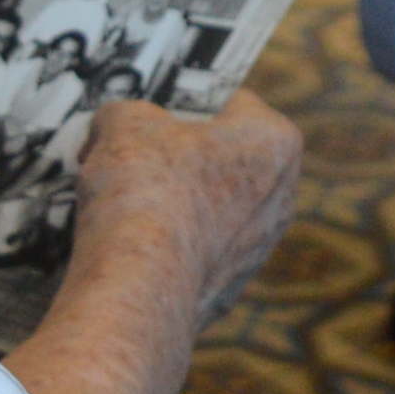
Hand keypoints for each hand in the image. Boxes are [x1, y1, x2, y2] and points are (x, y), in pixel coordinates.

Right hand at [75, 92, 302, 324]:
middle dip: (175, 155)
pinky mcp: (228, 291)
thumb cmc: (147, 191)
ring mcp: (257, 250)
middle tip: (128, 152)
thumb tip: (114, 125)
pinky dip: (164, 245)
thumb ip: (124, 113)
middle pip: (220, 158)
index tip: (151, 112)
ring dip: (168, 201)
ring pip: (206, 207)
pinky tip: (126, 243)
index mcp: (275, 141)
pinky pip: (193, 252)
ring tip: (118, 199)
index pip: (231, 102)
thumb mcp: (124, 122)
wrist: (137, 286)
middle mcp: (280, 196)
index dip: (183, 103)